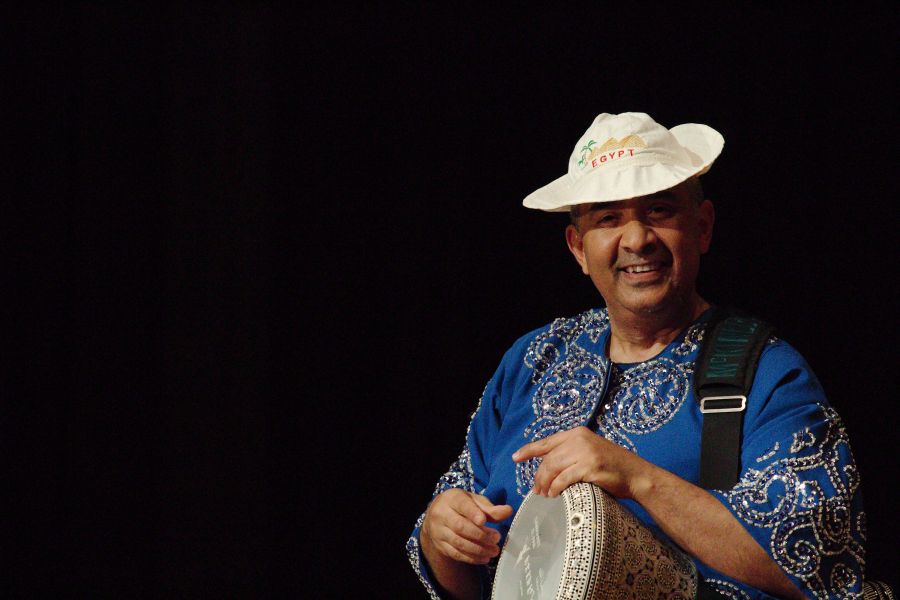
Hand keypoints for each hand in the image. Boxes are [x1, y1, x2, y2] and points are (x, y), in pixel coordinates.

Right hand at [421, 489, 512, 565]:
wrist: (438, 514)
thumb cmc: (462, 505)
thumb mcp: (475, 501)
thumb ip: (490, 508)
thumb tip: (508, 511)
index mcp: (452, 499)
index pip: (462, 505)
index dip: (472, 513)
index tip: (484, 521)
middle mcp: (442, 514)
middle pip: (460, 526)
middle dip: (480, 535)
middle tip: (496, 538)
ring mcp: (439, 531)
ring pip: (458, 542)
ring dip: (478, 549)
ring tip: (494, 551)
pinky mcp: (440, 545)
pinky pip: (456, 554)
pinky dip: (471, 558)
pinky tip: (484, 558)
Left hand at [512, 426, 653, 498]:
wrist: (637, 474)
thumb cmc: (613, 466)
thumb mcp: (590, 450)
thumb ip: (571, 452)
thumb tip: (547, 466)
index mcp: (577, 433)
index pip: (547, 442)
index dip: (529, 450)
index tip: (516, 457)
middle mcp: (579, 439)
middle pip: (548, 459)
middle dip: (539, 476)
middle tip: (536, 490)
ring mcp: (585, 453)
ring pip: (553, 469)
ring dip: (545, 484)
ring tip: (544, 494)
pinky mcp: (590, 468)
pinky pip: (564, 479)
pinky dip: (556, 488)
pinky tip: (555, 494)